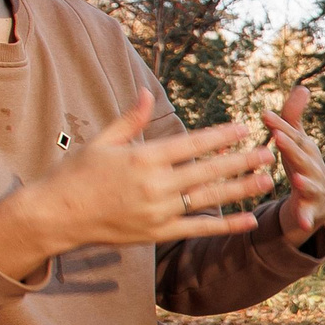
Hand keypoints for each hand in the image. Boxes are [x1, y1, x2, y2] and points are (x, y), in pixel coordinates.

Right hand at [0, 92, 274, 279]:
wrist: (55, 216)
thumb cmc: (75, 174)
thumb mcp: (101, 142)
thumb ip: (129, 119)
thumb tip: (146, 91)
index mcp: (142, 158)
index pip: (191, 144)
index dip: (220, 136)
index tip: (243, 128)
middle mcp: (154, 185)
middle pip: (207, 171)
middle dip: (240, 161)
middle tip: (269, 153)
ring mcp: (157, 211)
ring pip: (208, 199)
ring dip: (240, 189)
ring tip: (266, 180)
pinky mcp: (157, 233)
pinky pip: (198, 228)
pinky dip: (225, 225)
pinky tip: (248, 219)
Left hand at [260, 85, 324, 240]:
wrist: (317, 205)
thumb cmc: (302, 169)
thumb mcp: (296, 145)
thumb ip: (294, 118)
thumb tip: (303, 87)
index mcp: (308, 152)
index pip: (294, 137)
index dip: (281, 126)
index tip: (265, 115)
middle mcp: (316, 169)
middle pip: (303, 158)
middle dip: (291, 148)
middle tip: (277, 138)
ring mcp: (317, 191)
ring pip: (310, 185)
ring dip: (305, 182)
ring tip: (296, 179)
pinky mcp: (314, 212)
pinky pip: (310, 215)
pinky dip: (308, 218)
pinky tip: (304, 222)